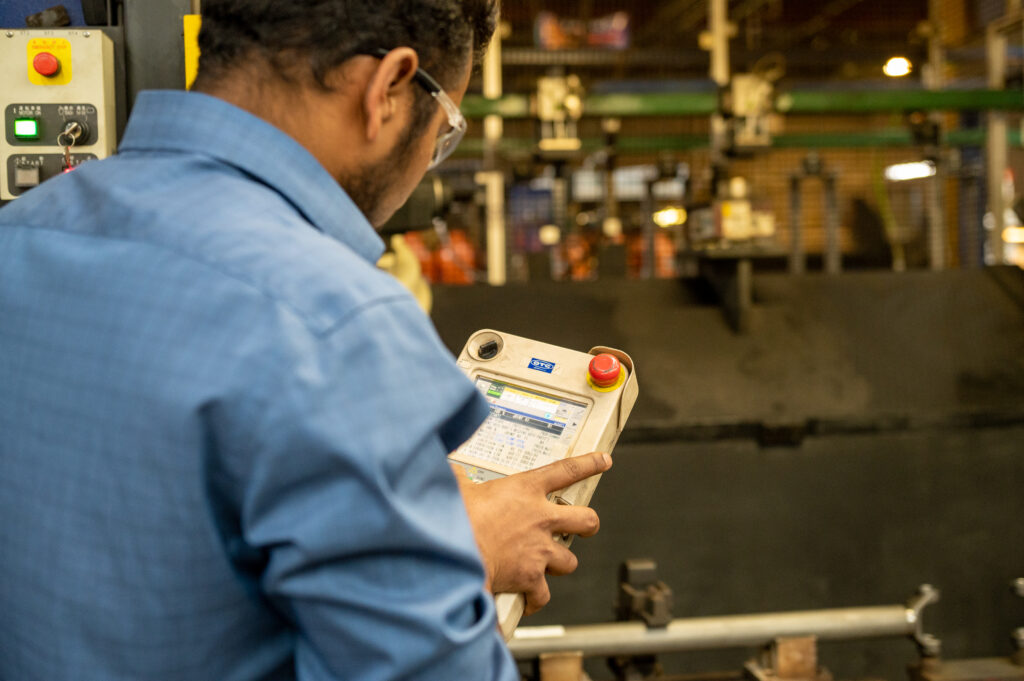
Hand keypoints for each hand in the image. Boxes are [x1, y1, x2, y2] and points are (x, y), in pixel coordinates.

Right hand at [452, 452, 611, 614]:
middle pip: (586, 520)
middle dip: (588, 525)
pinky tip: (528, 600)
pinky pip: (543, 594)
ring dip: (560, 563)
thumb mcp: (457, 487)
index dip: (588, 464)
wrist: (454, 552)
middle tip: (584, 527)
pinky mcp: (531, 577)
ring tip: (546, 565)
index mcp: (525, 489)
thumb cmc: (454, 517)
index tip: (602, 461)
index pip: (566, 470)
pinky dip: (536, 599)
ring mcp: (539, 549)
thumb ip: (461, 479)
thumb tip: (451, 472)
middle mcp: (540, 518)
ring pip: (569, 560)